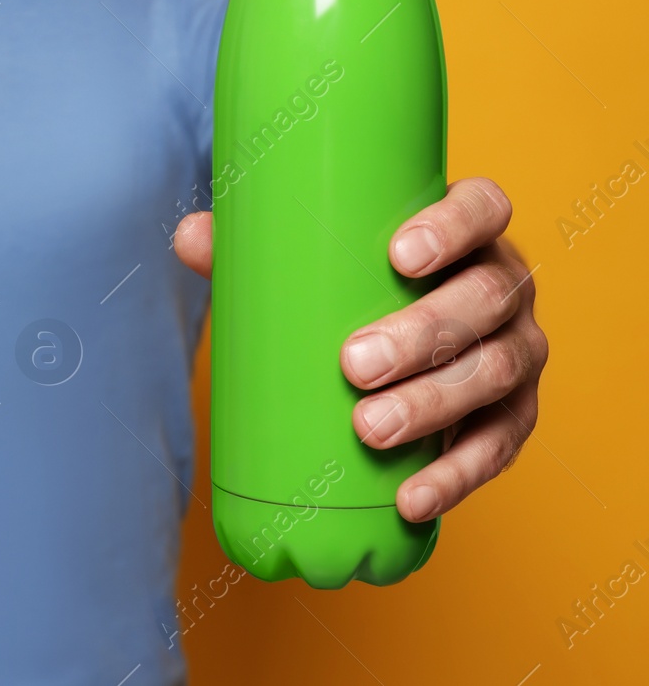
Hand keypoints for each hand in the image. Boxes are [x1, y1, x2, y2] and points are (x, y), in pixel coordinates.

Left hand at [173, 177, 547, 523]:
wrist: (395, 344)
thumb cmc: (350, 287)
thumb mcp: (312, 262)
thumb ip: (253, 247)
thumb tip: (189, 236)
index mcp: (468, 231)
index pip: (484, 207)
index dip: (454, 226)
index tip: (399, 255)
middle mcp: (505, 285)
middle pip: (485, 299)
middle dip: (423, 333)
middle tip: (354, 364)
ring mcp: (517, 351)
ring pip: (494, 373)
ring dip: (433, 405)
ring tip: (370, 430)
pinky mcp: (513, 415)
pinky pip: (497, 446)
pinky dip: (457, 475)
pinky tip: (412, 499)